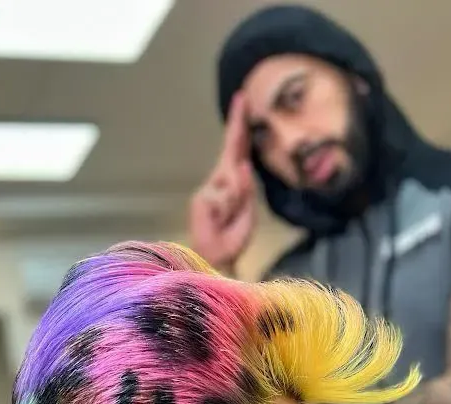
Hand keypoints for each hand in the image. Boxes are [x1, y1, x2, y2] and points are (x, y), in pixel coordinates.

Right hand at [189, 93, 256, 272]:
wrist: (216, 258)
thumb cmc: (232, 238)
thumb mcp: (248, 214)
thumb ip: (246, 190)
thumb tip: (243, 166)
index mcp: (233, 181)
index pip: (239, 150)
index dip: (240, 127)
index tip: (243, 101)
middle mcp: (220, 180)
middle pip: (231, 149)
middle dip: (237, 123)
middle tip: (242, 98)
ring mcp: (210, 188)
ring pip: (232, 180)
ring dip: (238, 199)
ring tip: (232, 218)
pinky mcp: (202, 199)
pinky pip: (224, 196)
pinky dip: (229, 206)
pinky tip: (223, 217)